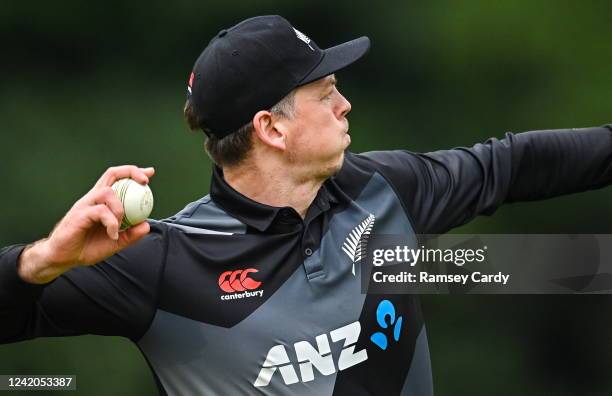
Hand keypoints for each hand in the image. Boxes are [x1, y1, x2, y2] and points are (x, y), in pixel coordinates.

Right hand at [18, 166, 154, 283]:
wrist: (63, 258)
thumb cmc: (86, 247)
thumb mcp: (115, 242)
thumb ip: (131, 235)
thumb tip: (146, 226)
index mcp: (101, 201)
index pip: (117, 178)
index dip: (132, 173)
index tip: (149, 173)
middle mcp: (93, 199)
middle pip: (111, 174)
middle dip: (130, 172)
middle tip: (145, 182)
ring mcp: (85, 205)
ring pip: (107, 192)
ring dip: (120, 208)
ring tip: (120, 224)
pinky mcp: (79, 215)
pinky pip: (100, 211)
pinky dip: (112, 223)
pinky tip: (113, 235)